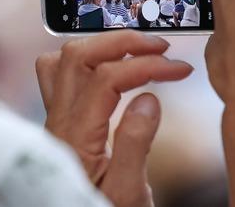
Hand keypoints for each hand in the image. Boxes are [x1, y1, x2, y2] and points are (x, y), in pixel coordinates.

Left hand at [36, 30, 192, 206]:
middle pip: (77, 56)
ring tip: (137, 50)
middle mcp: (58, 122)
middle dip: (121, 42)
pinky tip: (117, 70)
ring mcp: (56, 121)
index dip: (145, 64)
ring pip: (63, 62)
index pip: (105, 78)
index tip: (178, 68)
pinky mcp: (63, 125)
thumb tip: (148, 98)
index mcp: (74, 137)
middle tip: (159, 47)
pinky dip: (92, 63)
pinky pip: (65, 77)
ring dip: (101, 47)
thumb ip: (134, 145)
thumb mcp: (126, 194)